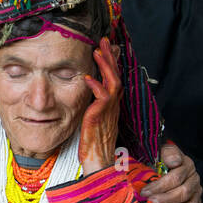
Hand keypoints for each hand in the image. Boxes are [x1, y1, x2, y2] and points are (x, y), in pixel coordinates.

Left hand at [78, 37, 120, 174]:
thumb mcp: (94, 121)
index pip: (114, 79)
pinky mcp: (100, 117)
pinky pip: (102, 98)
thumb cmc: (94, 145)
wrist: (98, 162)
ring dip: (105, 65)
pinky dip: (95, 86)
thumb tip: (88, 97)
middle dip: (110, 57)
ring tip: (98, 51)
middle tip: (104, 40)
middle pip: (116, 75)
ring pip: (112, 82)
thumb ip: (93, 108)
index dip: (112, 63)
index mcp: (112, 106)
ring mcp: (108, 110)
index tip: (106, 48)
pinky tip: (87, 78)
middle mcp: (113, 105)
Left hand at [140, 141, 202, 202]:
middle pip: (183, 192)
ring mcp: (196, 195)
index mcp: (186, 166)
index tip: (144, 192)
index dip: (160, 185)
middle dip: (166, 199)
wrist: (168, 166)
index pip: (175, 177)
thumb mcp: (164, 151)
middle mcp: (194, 181)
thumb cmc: (162, 161)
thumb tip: (174, 162)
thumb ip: (168, 152)